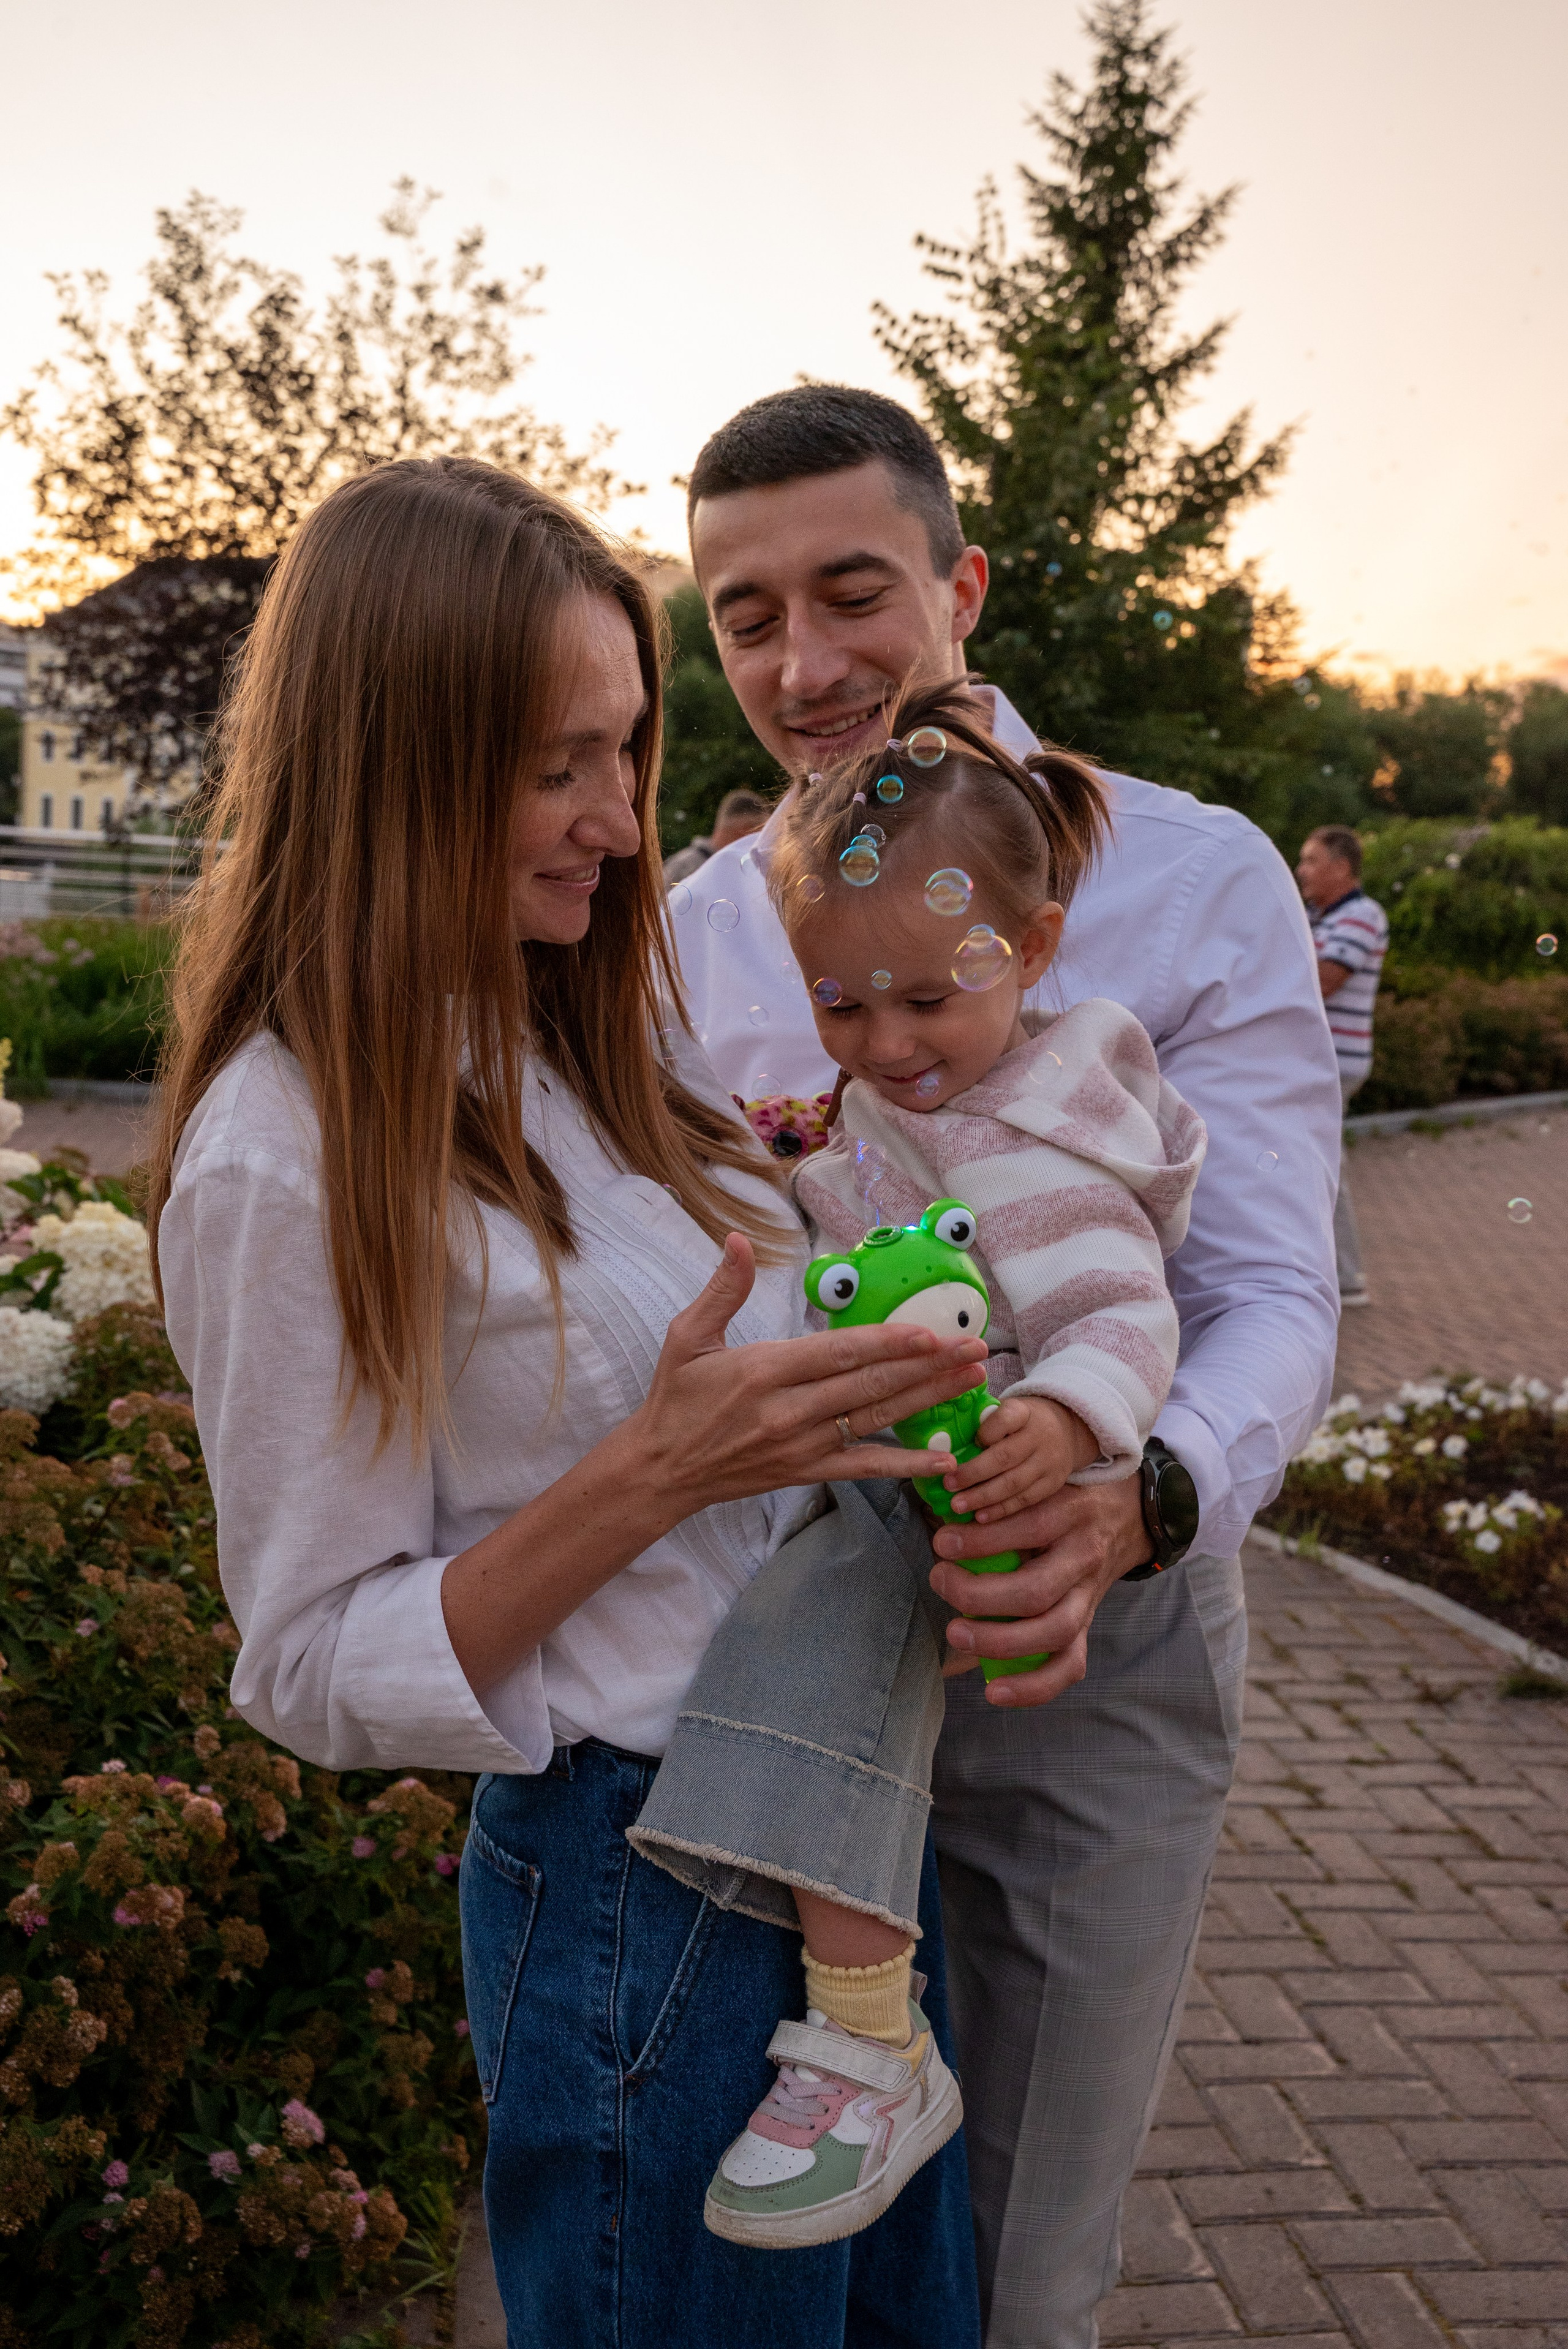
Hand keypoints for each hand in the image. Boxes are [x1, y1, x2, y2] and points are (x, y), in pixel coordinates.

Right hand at [638, 1234, 990, 1519]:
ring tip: (972, 1381)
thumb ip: (723, 1289)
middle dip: (928, 1367)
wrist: (661, 1469)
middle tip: (976, 1349)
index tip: (930, 1334)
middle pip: (870, 1386)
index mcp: (763, 1371)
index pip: (838, 1355)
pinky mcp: (807, 1472)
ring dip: (929, 1401)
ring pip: (876, 1420)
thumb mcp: (686, 1337)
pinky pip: (865, 1468)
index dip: (887, 1345)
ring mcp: (802, 1446)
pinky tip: (944, 1457)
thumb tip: (739, 1240)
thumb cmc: (675, 1398)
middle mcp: (789, 1411)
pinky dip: (905, 1465)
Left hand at [931, 1474, 1153, 1708]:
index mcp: (1071, 1515)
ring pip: (1053, 1632)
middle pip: (1036, 1591)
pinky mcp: (1087, 1628)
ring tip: (956, 1634)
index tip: (942, 1544)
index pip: (1028, 1530)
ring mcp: (1087, 1598)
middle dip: (980, 1596)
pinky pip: (1067, 1667)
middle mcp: (1084, 1559)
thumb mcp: (1043, 1487)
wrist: (1127, 1517)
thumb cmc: (1065, 1501)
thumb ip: (1004, 1503)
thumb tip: (946, 1526)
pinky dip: (1032, 1687)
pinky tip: (994, 1692)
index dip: (981, 1541)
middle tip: (940, 1581)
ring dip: (999, 1642)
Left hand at [940, 1395, 1099, 1521]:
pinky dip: (1001, 1510)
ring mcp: (1048, 1462)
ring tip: (958, 1505)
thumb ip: (983, 1422)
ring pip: (1014, 1482)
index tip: (970, 1441)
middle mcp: (1039, 1436)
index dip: (987, 1431)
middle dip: (974, 1473)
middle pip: (1006, 1456)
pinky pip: (1025, 1500)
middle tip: (948, 1485)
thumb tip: (941, 1442)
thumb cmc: (1021, 1422)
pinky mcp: (1052, 1483)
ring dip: (983, 1497)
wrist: (1065, 1429)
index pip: (1006, 1417)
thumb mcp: (1008, 1410)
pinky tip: (980, 1516)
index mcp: (1024, 1412)